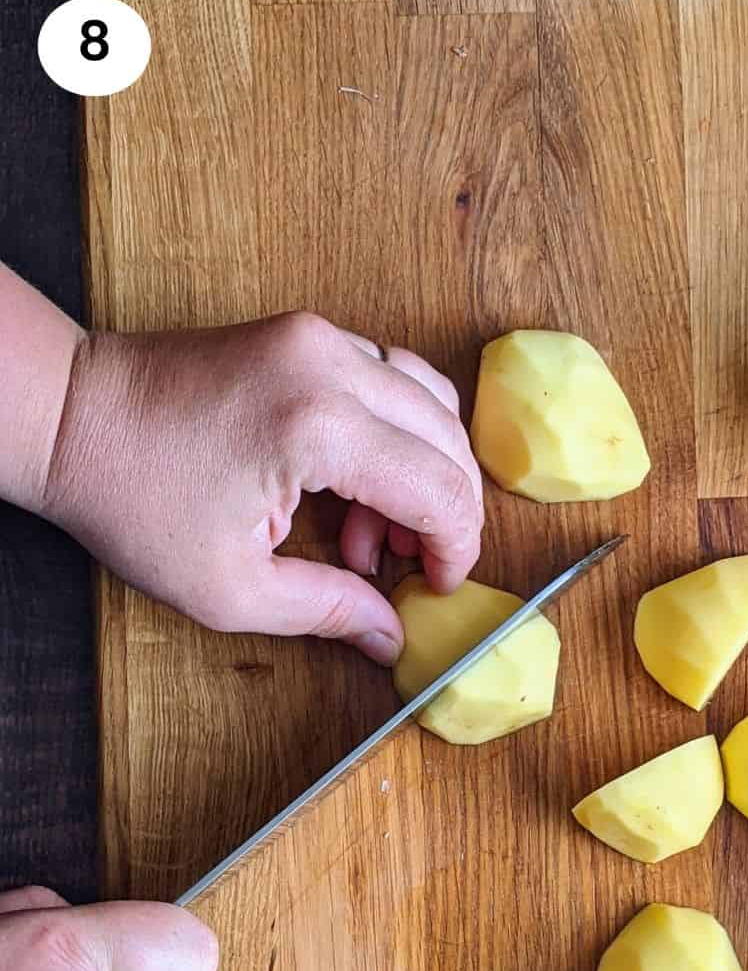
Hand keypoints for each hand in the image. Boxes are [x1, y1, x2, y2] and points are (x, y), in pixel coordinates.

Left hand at [43, 313, 483, 664]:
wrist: (68, 417)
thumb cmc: (132, 499)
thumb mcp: (230, 588)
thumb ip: (326, 611)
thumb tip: (389, 636)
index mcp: (319, 427)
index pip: (440, 488)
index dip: (456, 547)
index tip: (438, 585)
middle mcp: (331, 367)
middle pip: (449, 440)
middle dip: (446, 513)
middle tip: (408, 565)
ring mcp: (320, 339)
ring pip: (431, 402)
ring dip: (425, 470)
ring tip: (374, 530)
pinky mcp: (307, 335)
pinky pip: (392, 379)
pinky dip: (396, 435)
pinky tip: (354, 485)